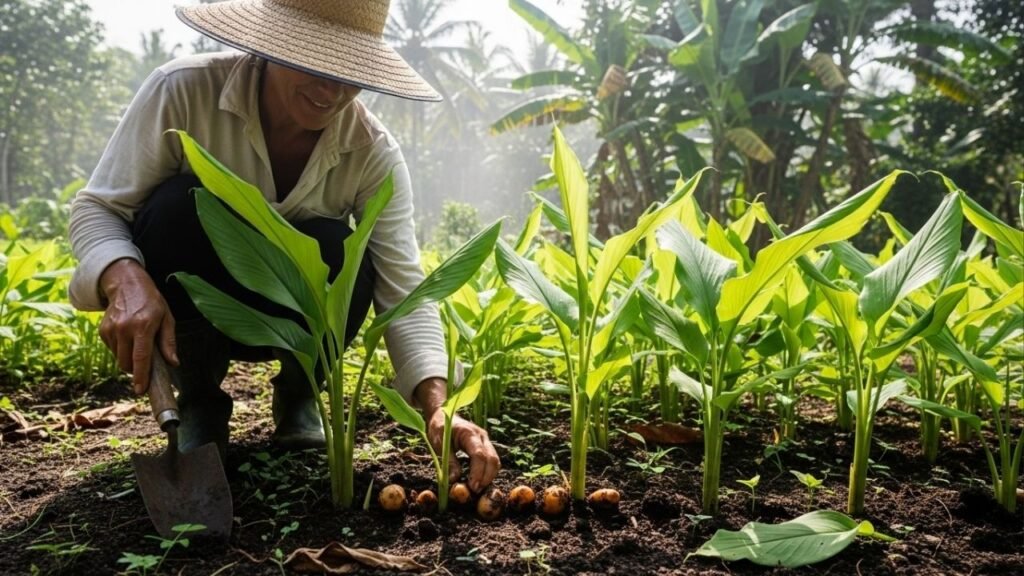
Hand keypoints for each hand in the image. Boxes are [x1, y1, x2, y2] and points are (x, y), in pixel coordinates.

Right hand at [98, 258, 178, 394]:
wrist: (126, 284)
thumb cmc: (151, 302)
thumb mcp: (167, 318)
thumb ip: (169, 342)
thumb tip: (173, 363)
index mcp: (143, 326)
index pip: (141, 357)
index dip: (141, 376)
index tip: (140, 390)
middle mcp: (124, 328)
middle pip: (126, 363)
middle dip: (135, 370)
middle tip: (145, 364)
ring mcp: (111, 329)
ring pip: (119, 358)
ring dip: (128, 358)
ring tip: (137, 342)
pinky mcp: (102, 331)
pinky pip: (113, 350)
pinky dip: (121, 349)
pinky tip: (128, 336)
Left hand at [414, 377, 500, 491]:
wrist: (445, 414)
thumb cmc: (440, 427)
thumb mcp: (438, 443)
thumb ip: (448, 461)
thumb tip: (454, 480)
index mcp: (469, 433)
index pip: (479, 455)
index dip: (477, 472)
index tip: (472, 487)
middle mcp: (481, 436)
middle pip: (492, 459)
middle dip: (486, 477)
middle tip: (475, 491)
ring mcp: (485, 440)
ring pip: (495, 461)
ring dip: (489, 476)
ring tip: (477, 489)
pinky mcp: (485, 446)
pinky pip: (492, 461)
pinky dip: (488, 472)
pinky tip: (479, 481)